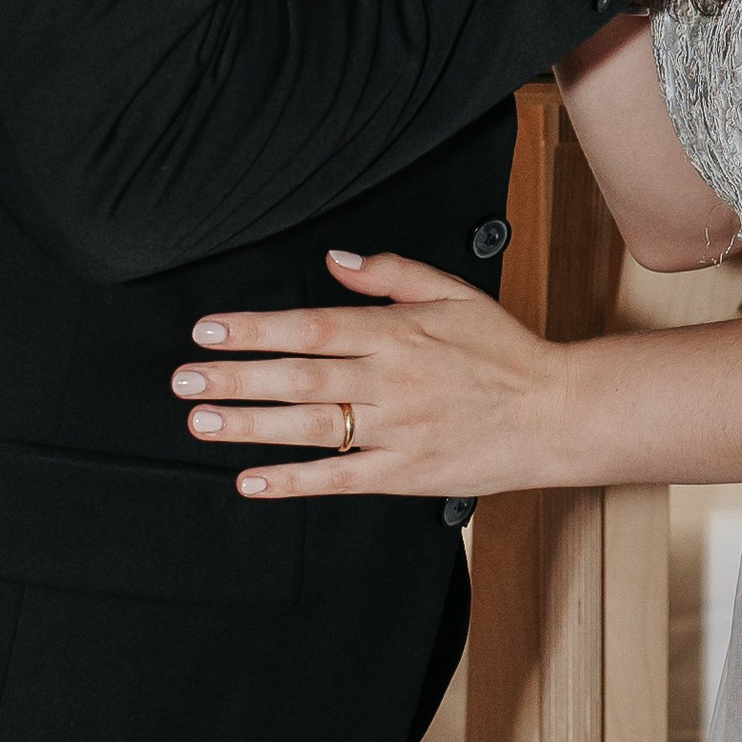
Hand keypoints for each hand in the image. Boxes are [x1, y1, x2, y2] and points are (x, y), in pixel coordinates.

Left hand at [172, 247, 577, 497]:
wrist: (555, 412)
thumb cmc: (504, 353)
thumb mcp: (452, 292)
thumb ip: (390, 274)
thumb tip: (336, 259)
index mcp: (398, 333)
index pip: (312, 327)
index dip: (255, 329)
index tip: (208, 332)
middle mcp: (392, 381)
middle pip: (300, 377)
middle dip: (237, 378)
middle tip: (185, 379)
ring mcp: (398, 430)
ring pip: (313, 427)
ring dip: (252, 425)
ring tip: (202, 421)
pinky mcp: (407, 473)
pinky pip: (342, 479)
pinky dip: (295, 481)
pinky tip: (253, 480)